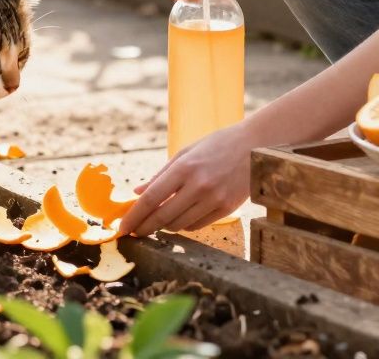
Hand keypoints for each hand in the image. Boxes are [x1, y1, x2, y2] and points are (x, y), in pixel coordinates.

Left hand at [117, 122, 255, 235]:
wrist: (256, 146)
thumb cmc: (217, 145)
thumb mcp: (186, 153)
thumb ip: (160, 175)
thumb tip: (136, 193)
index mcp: (184, 168)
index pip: (151, 199)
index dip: (133, 216)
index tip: (123, 227)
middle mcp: (198, 186)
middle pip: (162, 217)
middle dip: (144, 227)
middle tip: (134, 232)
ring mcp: (214, 199)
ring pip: (179, 224)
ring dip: (164, 226)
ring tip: (157, 222)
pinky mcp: (227, 209)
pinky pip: (197, 225)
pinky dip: (184, 224)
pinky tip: (180, 218)